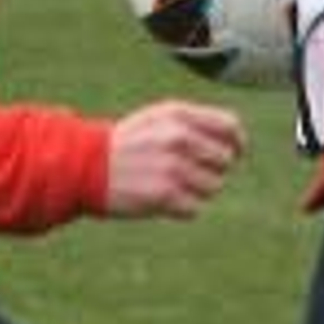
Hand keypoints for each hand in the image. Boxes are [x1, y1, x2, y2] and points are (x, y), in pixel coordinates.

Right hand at [105, 101, 245, 220]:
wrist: (86, 165)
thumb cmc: (128, 143)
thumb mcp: (158, 118)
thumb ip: (196, 123)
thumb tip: (236, 141)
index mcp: (179, 115)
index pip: (230, 127)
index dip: (237, 142)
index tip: (235, 153)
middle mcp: (178, 138)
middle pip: (225, 161)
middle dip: (212, 169)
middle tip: (189, 172)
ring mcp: (172, 167)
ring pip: (213, 187)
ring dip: (197, 190)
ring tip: (172, 184)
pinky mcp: (164, 196)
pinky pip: (195, 208)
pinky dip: (183, 208)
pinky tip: (163, 199)